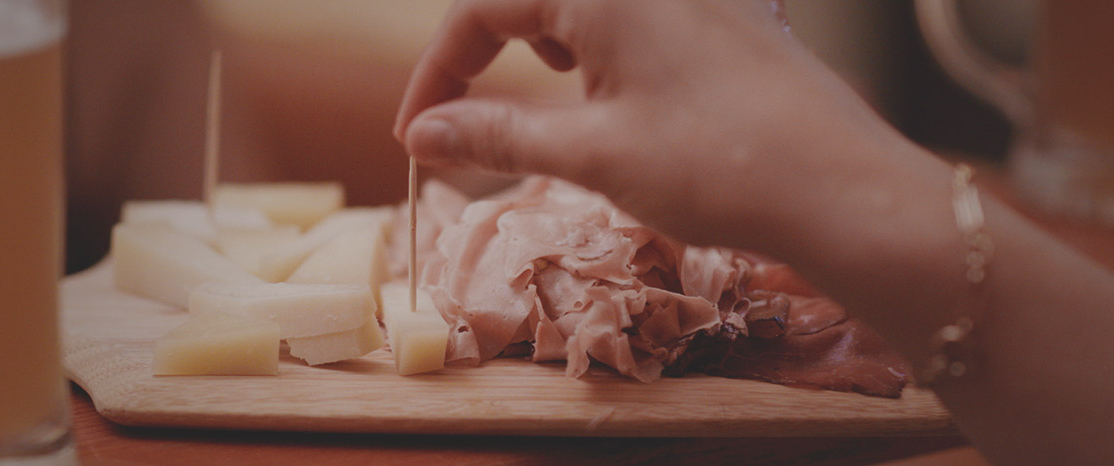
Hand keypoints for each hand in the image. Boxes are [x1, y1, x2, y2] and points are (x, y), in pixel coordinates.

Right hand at [394, 0, 907, 249]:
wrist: (844, 191)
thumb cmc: (719, 165)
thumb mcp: (593, 153)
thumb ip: (497, 135)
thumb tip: (424, 136)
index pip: (483, 7)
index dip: (437, 72)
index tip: (415, 136)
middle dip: (484, 55)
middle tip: (467, 123)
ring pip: (582, 6)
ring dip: (541, 48)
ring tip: (545, 105)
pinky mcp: (720, 19)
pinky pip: (631, 15)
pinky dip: (596, 50)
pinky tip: (610, 93)